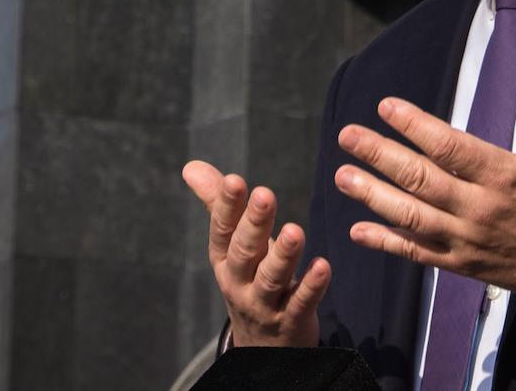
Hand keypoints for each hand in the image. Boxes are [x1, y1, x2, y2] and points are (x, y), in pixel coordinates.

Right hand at [182, 161, 330, 346]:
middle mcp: (239, 281)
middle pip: (245, 251)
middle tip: (265, 195)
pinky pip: (301, 303)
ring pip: (272, 278)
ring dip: (284, 254)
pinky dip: (312, 286)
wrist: (261, 348)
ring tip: (297, 231)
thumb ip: (218, 206)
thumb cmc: (248, 280)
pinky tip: (323, 266)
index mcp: (224, 259)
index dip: (227, 206)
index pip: (223, 230)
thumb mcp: (230, 246)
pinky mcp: (292, 320)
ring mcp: (265, 304)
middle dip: (254, 223)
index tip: (235, 180)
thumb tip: (191, 167)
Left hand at [335, 51, 515, 297]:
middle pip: (420, 179)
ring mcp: (466, 239)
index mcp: (503, 174)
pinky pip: (417, 253)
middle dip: (380, 155)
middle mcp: (479, 207)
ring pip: (411, 216)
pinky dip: (386, 242)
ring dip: (373, 196)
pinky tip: (358, 230)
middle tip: (347, 136)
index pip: (450, 147)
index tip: (386, 106)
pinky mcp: (460, 264)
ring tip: (342, 176)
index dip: (415, 126)